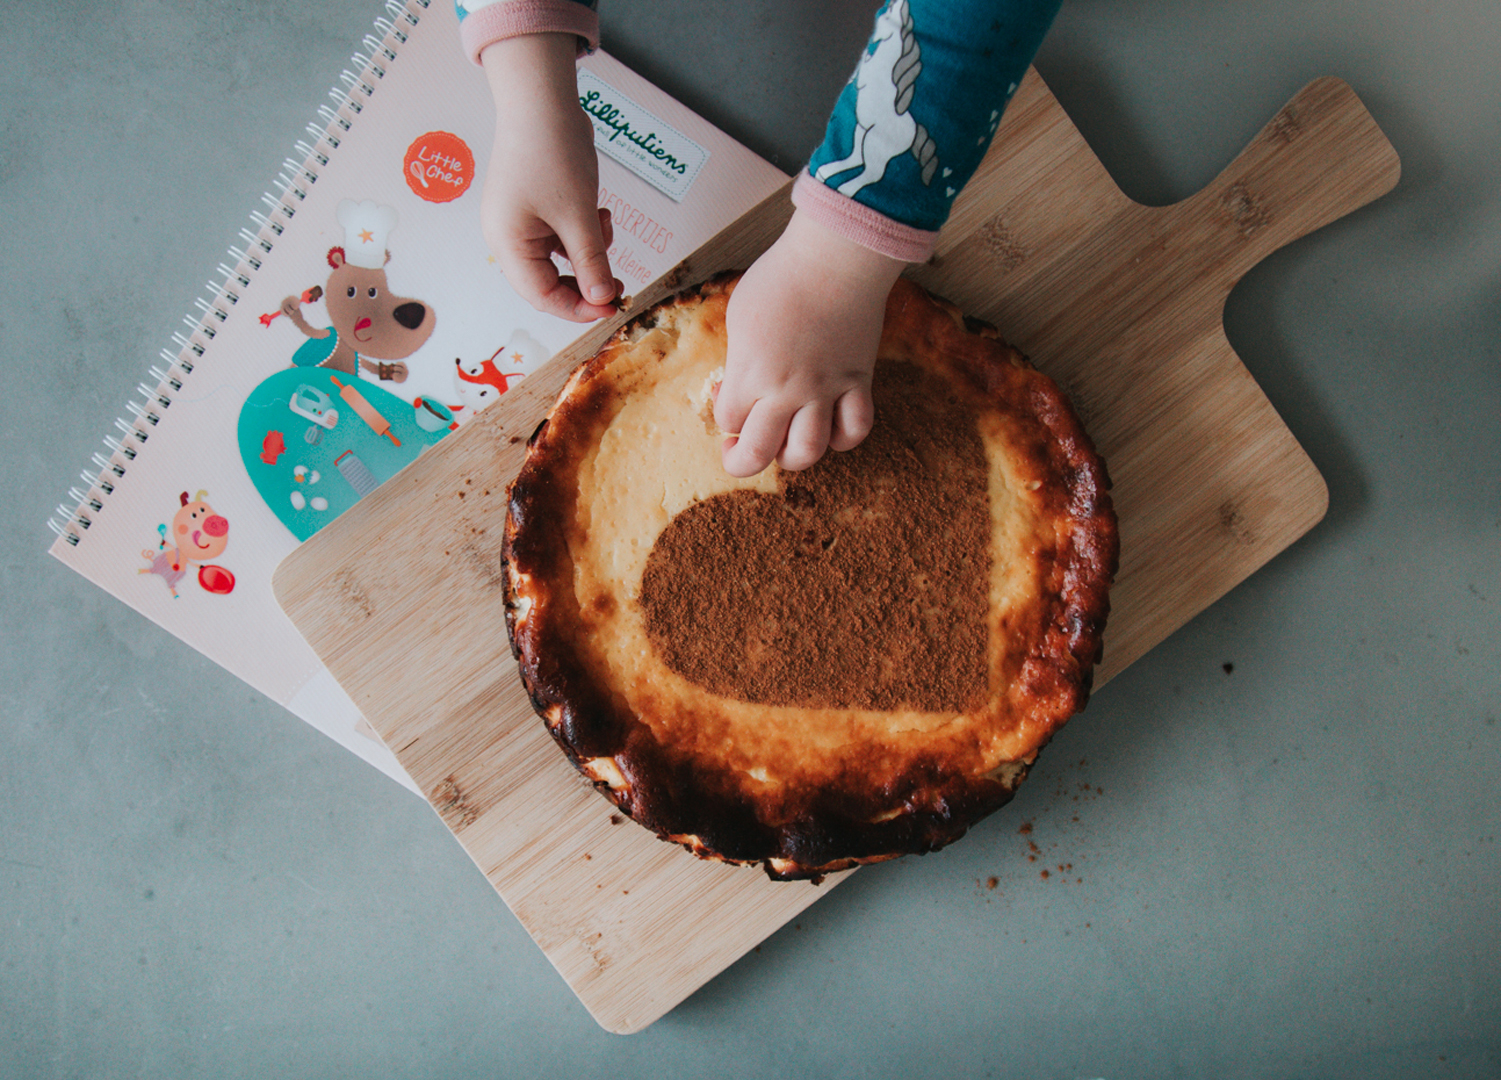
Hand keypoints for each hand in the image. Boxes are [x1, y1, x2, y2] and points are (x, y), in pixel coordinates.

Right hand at [480, 33, 618, 320]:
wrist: (543, 101)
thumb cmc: (553, 153)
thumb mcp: (578, 216)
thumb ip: (591, 262)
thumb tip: (602, 300)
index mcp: (509, 244)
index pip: (542, 296)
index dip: (579, 308)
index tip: (613, 308)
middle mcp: (508, 238)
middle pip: (549, 283)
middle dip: (587, 283)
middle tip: (619, 285)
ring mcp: (520, 223)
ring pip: (560, 260)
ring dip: (590, 254)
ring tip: (605, 227)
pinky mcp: (536, 209)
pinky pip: (562, 237)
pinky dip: (584, 234)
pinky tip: (599, 214)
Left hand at [713, 208, 905, 475]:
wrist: (834, 258)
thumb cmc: (781, 277)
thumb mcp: (740, 315)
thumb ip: (740, 358)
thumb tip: (743, 385)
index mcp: (749, 371)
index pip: (728, 420)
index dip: (724, 412)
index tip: (728, 394)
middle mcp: (786, 390)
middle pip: (759, 453)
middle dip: (742, 461)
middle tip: (740, 451)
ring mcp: (825, 389)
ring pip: (809, 451)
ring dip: (792, 457)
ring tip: (787, 443)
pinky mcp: (858, 381)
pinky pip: (855, 429)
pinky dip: (843, 437)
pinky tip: (831, 427)